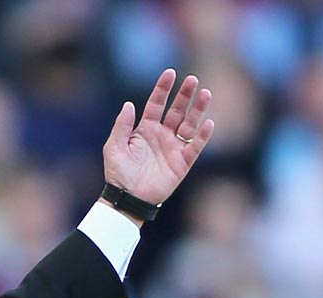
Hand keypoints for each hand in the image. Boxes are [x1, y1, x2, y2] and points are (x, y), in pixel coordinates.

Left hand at [102, 69, 214, 216]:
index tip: (171, 73)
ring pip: (189, 125)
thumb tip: (129, 104)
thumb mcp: (114, 147)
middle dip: (185, 95)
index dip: (163, 89)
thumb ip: (122, 125)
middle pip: (177, 110)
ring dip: (197, 110)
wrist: (127, 199)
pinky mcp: (182, 164)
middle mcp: (162, 136)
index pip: (157, 104)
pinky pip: (195, 148)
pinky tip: (207, 123)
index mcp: (145, 129)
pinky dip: (202, 136)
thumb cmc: (118, 174)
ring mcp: (173, 148)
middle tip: (193, 79)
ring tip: (205, 93)